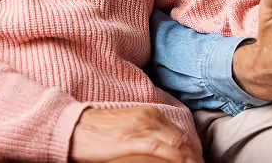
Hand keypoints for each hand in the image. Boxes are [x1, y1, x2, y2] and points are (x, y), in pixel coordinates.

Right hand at [70, 107, 202, 162]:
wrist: (74, 128)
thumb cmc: (98, 131)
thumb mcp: (128, 127)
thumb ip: (147, 134)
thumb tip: (163, 149)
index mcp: (151, 113)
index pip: (181, 134)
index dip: (192, 151)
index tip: (197, 162)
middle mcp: (151, 117)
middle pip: (184, 140)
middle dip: (194, 157)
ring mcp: (144, 128)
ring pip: (179, 146)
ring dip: (190, 160)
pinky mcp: (136, 140)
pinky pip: (166, 151)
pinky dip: (179, 160)